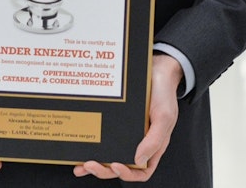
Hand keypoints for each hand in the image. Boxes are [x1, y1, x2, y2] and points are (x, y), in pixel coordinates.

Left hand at [73, 53, 180, 180]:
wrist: (156, 70)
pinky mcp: (115, 121)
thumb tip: (139, 160)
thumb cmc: (164, 94)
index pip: (141, 171)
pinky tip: (81, 146)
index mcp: (152, 146)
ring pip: (108, 154)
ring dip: (94, 163)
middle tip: (91, 164)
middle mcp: (137, 143)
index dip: (128, 174)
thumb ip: (154, 141)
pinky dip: (92, 143)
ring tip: (82, 164)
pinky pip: (102, 135)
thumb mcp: (164, 117)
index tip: (116, 166)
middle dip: (104, 170)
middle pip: (120, 166)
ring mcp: (124, 132)